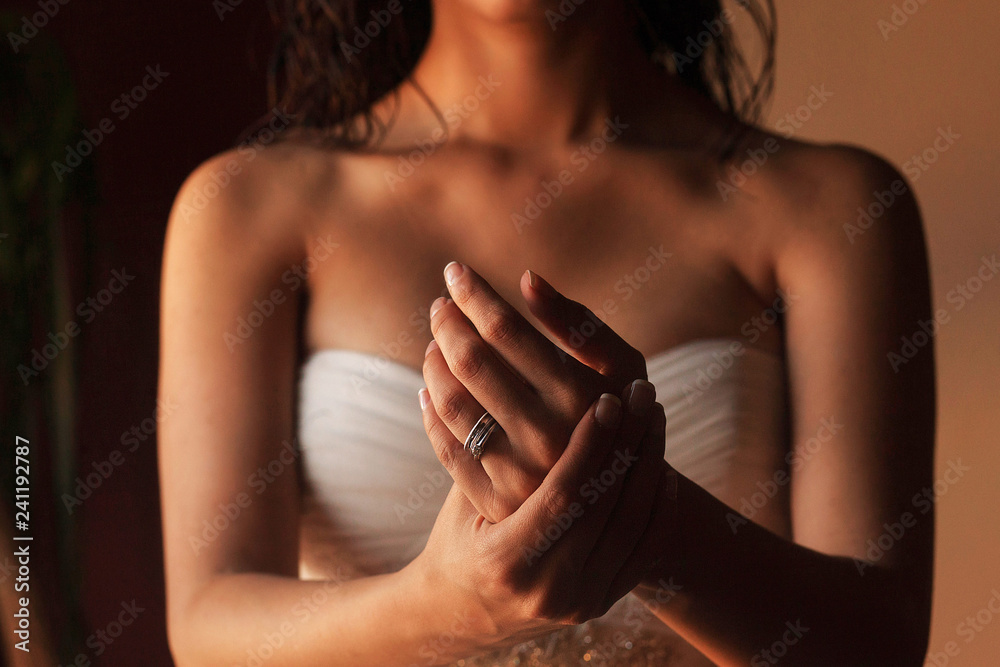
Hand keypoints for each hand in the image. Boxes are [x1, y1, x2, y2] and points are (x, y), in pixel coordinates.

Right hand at [414, 389, 675, 646]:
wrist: (462, 614)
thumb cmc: (454, 543)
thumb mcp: (459, 500)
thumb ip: (474, 449)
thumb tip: (454, 373)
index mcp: (507, 562)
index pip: (564, 495)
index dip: (590, 444)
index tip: (607, 397)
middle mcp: (550, 590)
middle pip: (607, 506)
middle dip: (629, 443)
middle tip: (641, 392)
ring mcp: (582, 602)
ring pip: (635, 525)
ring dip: (650, 464)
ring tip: (654, 415)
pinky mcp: (603, 603)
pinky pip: (645, 551)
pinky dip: (659, 508)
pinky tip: (663, 469)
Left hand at [421, 261, 654, 520]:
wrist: (624, 505)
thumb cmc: (621, 416)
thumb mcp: (620, 367)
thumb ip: (577, 323)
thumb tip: (527, 279)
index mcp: (581, 395)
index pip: (505, 330)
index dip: (474, 294)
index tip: (455, 271)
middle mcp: (549, 436)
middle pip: (471, 362)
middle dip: (447, 323)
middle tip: (439, 305)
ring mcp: (519, 475)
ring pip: (452, 403)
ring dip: (434, 363)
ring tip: (435, 343)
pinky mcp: (495, 503)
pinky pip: (446, 448)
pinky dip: (430, 410)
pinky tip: (430, 388)